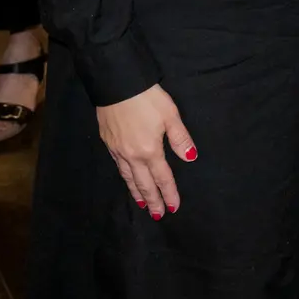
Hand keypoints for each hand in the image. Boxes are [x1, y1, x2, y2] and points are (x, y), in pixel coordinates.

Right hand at [96, 84, 197, 218]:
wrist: (115, 83)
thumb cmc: (147, 98)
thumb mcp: (170, 114)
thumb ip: (180, 138)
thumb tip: (190, 158)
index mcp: (150, 150)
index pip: (162, 177)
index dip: (169, 193)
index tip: (173, 207)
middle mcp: (132, 155)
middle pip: (143, 183)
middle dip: (152, 200)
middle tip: (157, 215)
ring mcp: (117, 150)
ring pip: (128, 178)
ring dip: (137, 193)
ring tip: (143, 205)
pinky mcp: (108, 142)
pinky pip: (118, 167)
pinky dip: (125, 178)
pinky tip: (127, 179)